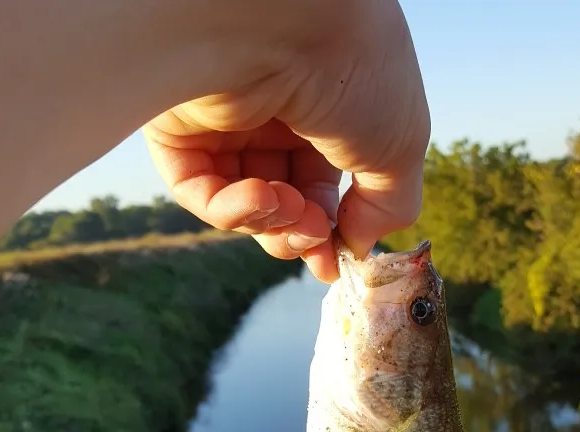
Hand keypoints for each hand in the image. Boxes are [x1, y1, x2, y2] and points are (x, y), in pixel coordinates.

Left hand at [142, 0, 429, 281]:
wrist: (284, 15)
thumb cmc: (354, 66)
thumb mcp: (399, 145)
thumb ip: (388, 205)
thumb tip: (358, 245)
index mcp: (326, 108)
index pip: (321, 183)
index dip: (330, 228)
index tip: (337, 260)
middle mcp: (275, 113)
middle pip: (282, 201)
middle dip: (302, 235)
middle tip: (314, 246)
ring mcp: (225, 122)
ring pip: (242, 204)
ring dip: (273, 223)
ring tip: (292, 212)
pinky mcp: (180, 128)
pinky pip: (201, 192)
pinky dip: (233, 211)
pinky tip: (260, 198)